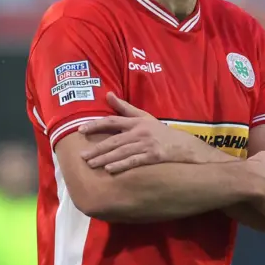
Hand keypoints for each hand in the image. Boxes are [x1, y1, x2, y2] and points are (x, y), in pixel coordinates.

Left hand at [78, 92, 202, 173]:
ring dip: (105, 158)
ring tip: (91, 164)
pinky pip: (134, 161)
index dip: (96, 125)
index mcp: (136, 122)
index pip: (112, 121)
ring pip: (122, 152)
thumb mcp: (144, 116)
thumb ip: (124, 107)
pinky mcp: (153, 156)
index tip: (81, 130)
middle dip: (97, 148)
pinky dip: (122, 165)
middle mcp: (140, 132)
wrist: (183, 146)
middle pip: (114, 140)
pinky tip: (110, 170)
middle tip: (82, 156)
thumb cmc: (160, 131)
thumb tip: (107, 94)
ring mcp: (147, 144)